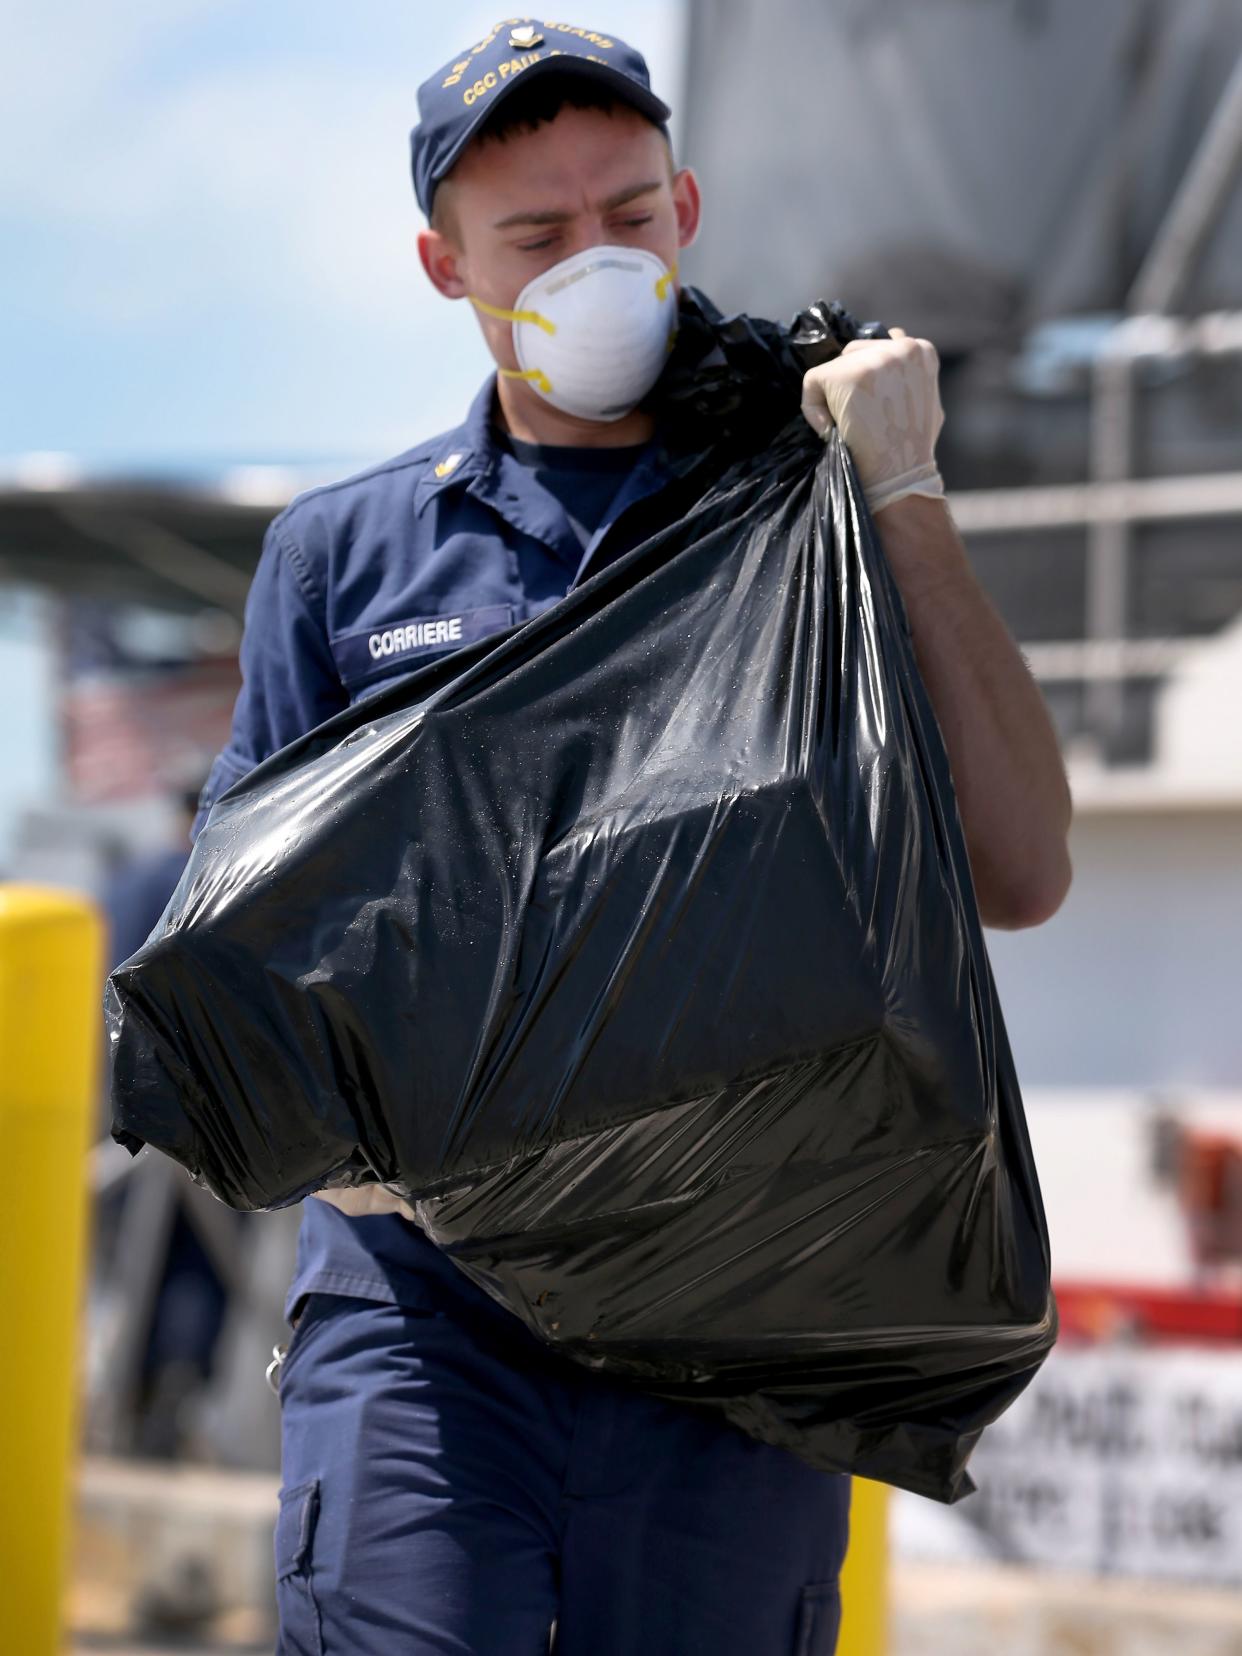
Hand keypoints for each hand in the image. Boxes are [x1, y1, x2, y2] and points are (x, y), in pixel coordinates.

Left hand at [800, 327, 945, 513]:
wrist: (898, 474)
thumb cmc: (911, 448)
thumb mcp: (926, 400)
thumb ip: (909, 375)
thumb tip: (890, 352)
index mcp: (921, 350)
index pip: (884, 346)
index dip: (873, 377)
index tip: (873, 405)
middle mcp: (899, 346)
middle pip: (856, 352)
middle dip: (853, 381)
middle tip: (862, 417)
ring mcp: (871, 358)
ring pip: (835, 367)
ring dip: (835, 393)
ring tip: (852, 423)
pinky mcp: (843, 374)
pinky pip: (813, 381)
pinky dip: (814, 408)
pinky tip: (832, 428)